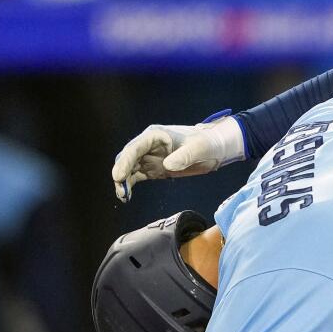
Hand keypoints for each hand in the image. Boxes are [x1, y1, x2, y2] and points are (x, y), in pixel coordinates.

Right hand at [111, 116, 245, 201]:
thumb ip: (184, 156)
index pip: (135, 148)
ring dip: (123, 181)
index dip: (125, 161)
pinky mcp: (153, 169)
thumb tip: (167, 165)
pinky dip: (130, 185)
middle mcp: (148, 145)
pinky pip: (136, 176)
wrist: (214, 148)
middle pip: (127, 158)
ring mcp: (149, 157)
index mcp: (155, 135)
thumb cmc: (207, 143)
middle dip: (121, 172)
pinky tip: (126, 196)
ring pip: (129, 168)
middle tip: (120, 190)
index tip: (118, 176)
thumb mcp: (199, 148)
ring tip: (123, 195)